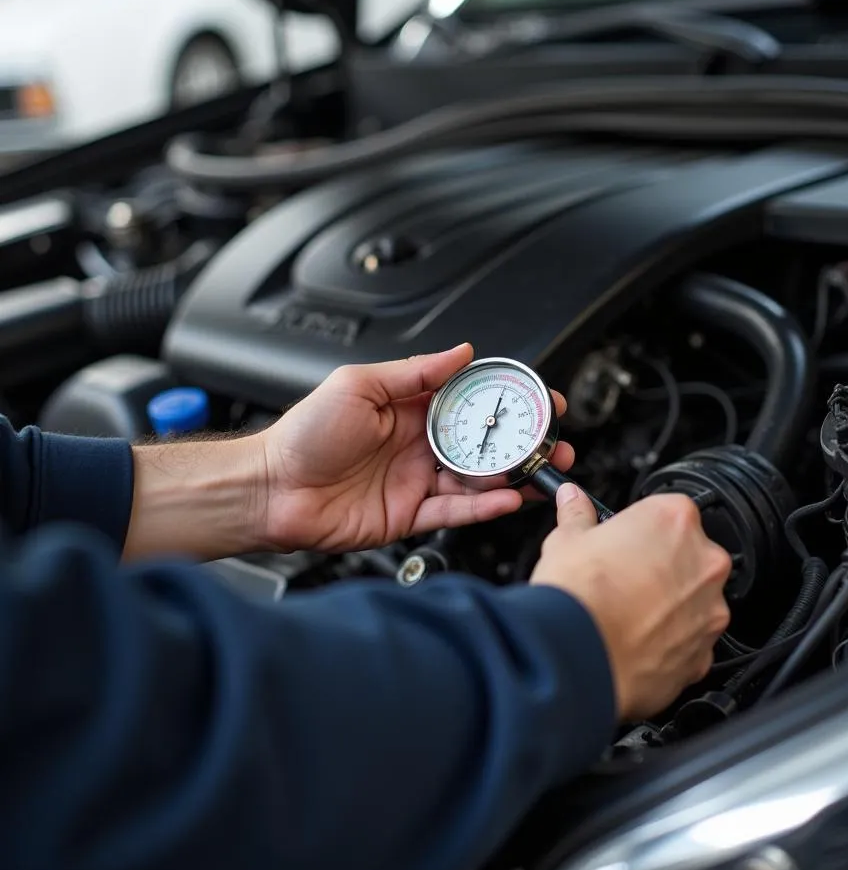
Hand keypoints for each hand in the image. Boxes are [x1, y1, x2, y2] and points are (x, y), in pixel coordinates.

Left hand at [261, 343, 575, 552]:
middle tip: (555, 442)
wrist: (271, 487)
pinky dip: (485, 507)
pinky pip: (457, 511)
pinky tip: (508, 499)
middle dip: (523, 444)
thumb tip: (461, 352)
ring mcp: (417, 481)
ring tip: (541, 471)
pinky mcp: (411, 516)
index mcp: (411, 409)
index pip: (472, 401)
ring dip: (513, 476)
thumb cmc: (304, 433)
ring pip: (478, 480)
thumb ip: (415, 373)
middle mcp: (420, 445)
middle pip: (485, 444)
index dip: (508, 400)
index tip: (539, 398)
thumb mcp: (359, 384)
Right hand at [530, 485, 731, 720]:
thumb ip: (578, 514)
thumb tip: (572, 500)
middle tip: (621, 577)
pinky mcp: (705, 652)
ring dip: (669, 603)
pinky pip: (692, 639)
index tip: (623, 540)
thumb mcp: (567, 540)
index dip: (641, 527)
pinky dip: (670, 641)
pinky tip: (636, 641)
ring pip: (694, 598)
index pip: (668, 511)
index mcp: (674, 520)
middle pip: (688, 554)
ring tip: (625, 614)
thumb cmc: (578, 597)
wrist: (578, 659)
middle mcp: (704, 561)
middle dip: (661, 564)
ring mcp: (710, 609)